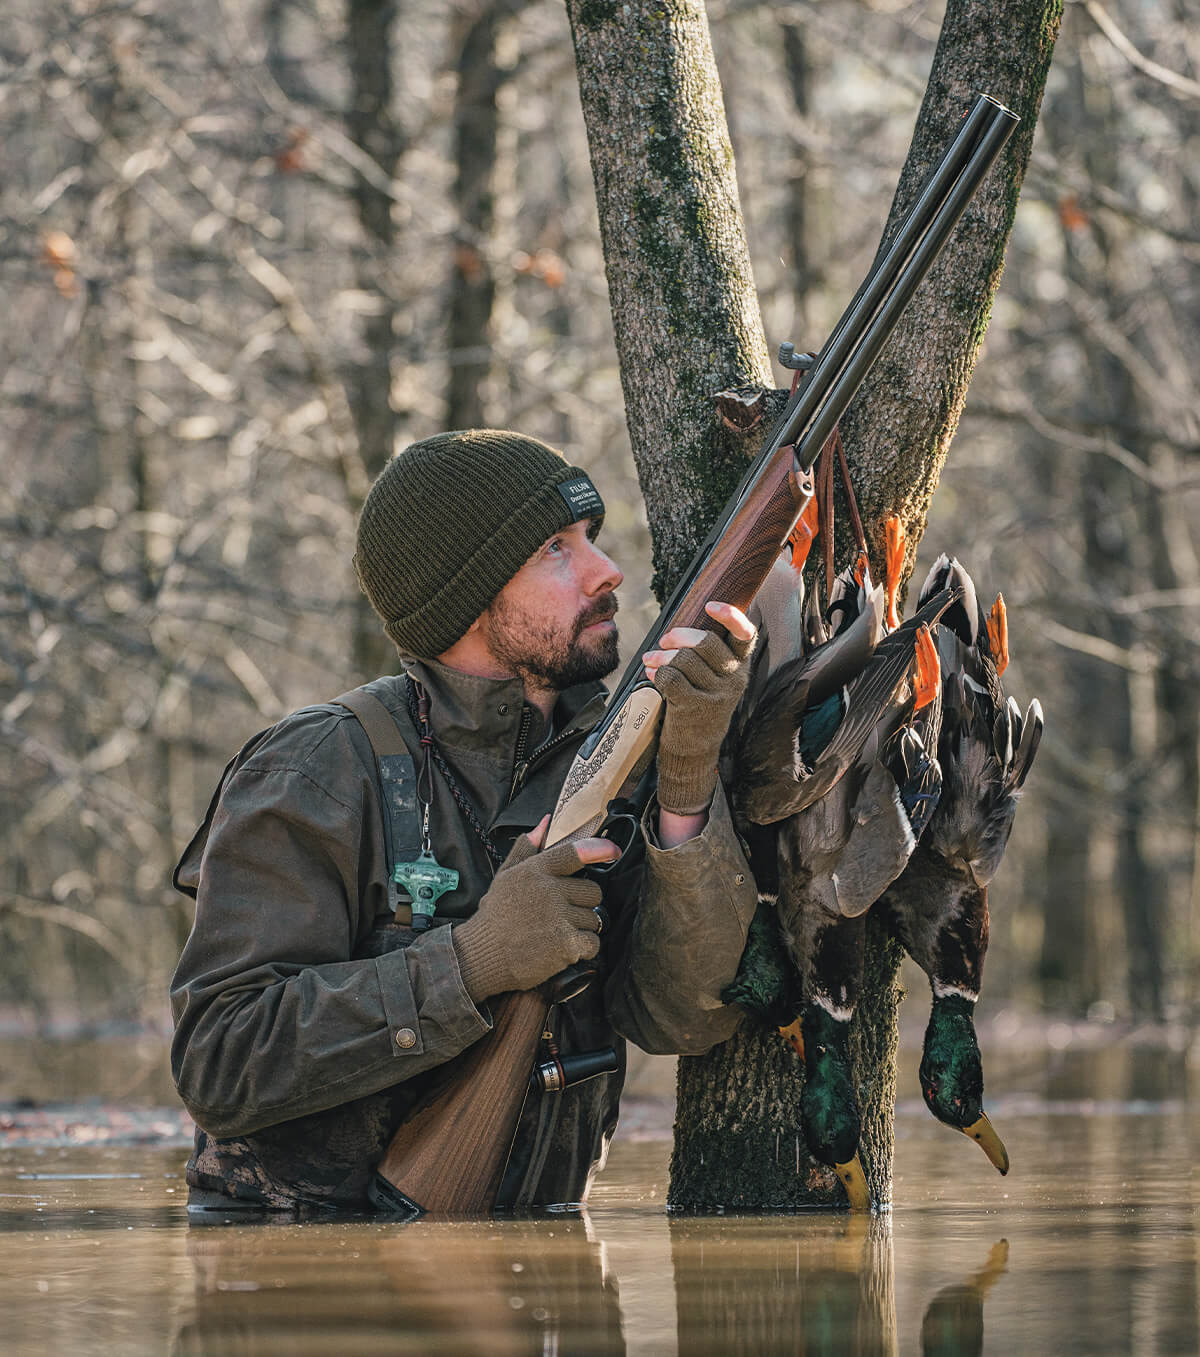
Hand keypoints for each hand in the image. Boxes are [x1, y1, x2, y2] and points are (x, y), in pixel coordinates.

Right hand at [452, 816, 619, 1002]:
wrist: (481, 956)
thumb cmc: (495, 916)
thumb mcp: (505, 876)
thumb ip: (526, 848)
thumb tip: (545, 822)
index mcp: (536, 870)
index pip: (575, 853)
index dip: (599, 849)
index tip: (613, 851)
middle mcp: (549, 891)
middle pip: (593, 891)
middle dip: (582, 903)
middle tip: (561, 913)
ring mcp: (558, 917)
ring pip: (594, 918)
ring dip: (581, 928)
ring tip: (555, 932)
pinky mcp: (565, 944)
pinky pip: (593, 942)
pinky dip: (583, 948)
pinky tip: (562, 948)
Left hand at [643, 602, 756, 815]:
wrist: (694, 750)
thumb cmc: (699, 704)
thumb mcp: (714, 680)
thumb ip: (707, 654)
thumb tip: (680, 626)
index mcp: (741, 667)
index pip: (746, 636)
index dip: (731, 617)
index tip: (711, 605)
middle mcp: (733, 680)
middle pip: (706, 643)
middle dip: (679, 636)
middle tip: (665, 640)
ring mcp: (715, 696)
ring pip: (684, 660)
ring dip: (661, 656)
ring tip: (651, 660)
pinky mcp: (694, 708)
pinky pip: (670, 678)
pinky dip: (656, 672)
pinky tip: (652, 674)